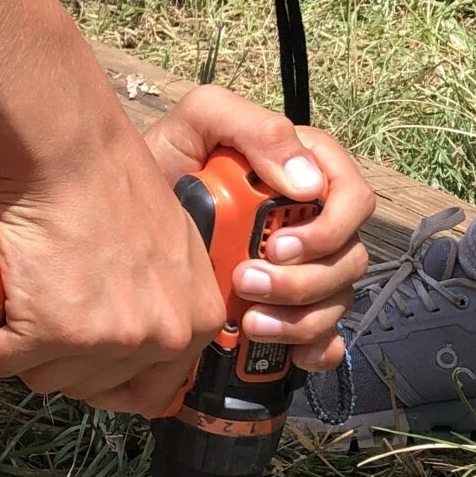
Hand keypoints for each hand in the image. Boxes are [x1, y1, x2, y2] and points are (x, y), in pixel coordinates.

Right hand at [0, 106, 228, 414]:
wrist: (70, 155)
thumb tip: (142, 338)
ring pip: (46, 378)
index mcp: (195, 322)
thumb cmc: (113, 184)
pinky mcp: (52, 332)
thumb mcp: (174, 247)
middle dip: (61, 357)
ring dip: (25, 346)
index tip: (85, 363)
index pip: (153, 393)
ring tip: (25, 301)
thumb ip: (168, 300)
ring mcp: (107, 339)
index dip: (110, 379)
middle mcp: (159, 337)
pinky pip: (3, 359)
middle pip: (91, 386)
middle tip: (46, 311)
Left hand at [142, 85, 372, 371]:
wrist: (122, 215)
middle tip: (245, 284)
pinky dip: (317, 348)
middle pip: (350, 258)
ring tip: (248, 321)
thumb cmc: (164, 162)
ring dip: (300, 318)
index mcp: (304, 173)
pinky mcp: (291, 307)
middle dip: (303, 281)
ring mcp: (305, 267)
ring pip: (338, 300)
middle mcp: (313, 221)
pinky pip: (329, 337)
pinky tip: (290, 352)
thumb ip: (253, 128)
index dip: (330, 228)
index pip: (353, 198)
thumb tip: (308, 181)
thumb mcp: (198, 124)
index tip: (278, 245)